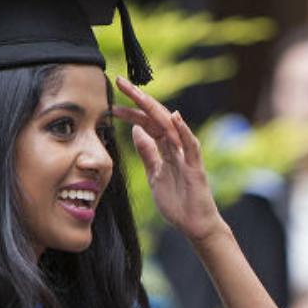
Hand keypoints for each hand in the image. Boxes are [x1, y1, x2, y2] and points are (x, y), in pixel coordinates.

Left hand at [113, 76, 222, 243]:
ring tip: (140, 95)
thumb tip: (136, 130)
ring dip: (155, 109)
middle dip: (138, 100)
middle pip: (156, 117)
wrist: (194, 225)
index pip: (146, 123)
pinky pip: (191, 146)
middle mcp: (176, 147)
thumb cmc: (177, 202)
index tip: (111, 104)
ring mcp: (186, 156)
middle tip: (120, 82)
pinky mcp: (195, 167)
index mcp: (165, 149)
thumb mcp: (154, 175)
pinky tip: (175, 117)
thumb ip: (147, 152)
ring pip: (171, 127)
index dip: (129, 112)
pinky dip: (184, 131)